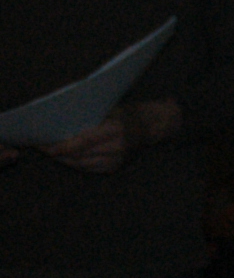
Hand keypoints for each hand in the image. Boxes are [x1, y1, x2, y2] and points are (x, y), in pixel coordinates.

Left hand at [41, 98, 178, 173]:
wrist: (148, 126)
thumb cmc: (124, 113)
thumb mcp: (109, 109)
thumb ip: (87, 116)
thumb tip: (59, 120)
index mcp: (116, 129)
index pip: (84, 141)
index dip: (63, 146)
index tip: (46, 146)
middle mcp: (117, 147)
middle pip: (80, 154)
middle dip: (59, 152)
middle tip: (41, 148)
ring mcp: (116, 160)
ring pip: (81, 163)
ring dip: (64, 159)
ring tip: (50, 152)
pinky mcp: (114, 168)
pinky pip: (87, 168)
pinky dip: (74, 163)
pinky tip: (65, 157)